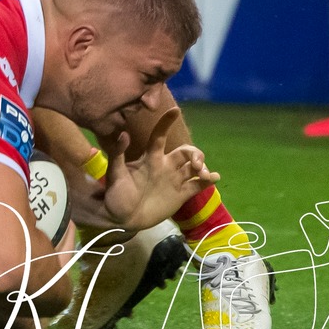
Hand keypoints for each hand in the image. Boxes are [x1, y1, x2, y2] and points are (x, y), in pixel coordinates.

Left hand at [100, 110, 219, 229]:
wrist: (122, 218)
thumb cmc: (116, 194)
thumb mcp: (114, 172)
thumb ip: (118, 153)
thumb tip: (123, 133)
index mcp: (150, 158)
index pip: (160, 136)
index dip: (166, 123)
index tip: (175, 110)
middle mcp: (165, 166)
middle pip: (186, 152)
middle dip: (195, 154)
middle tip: (197, 165)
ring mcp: (174, 180)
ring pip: (194, 168)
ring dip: (203, 167)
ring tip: (204, 174)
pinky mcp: (180, 195)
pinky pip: (197, 185)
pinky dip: (208, 181)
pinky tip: (213, 179)